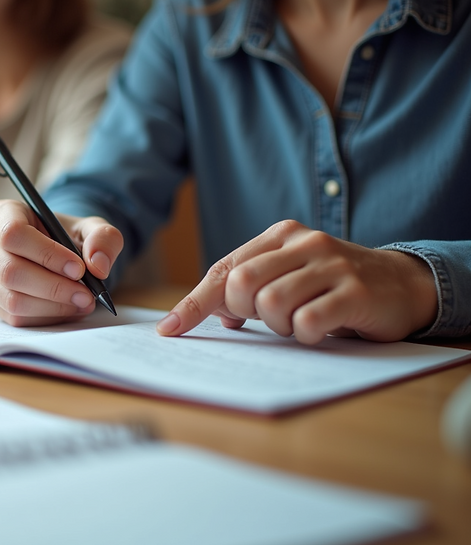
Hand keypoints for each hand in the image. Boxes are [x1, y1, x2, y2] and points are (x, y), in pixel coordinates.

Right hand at [0, 199, 123, 326]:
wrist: (55, 254)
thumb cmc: (66, 236)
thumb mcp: (90, 227)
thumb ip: (102, 238)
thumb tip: (97, 265)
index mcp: (0, 213)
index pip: (13, 234)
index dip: (47, 254)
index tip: (79, 268)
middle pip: (10, 270)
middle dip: (54, 287)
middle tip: (87, 294)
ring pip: (12, 298)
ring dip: (52, 306)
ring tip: (82, 302)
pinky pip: (14, 317)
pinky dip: (46, 317)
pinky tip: (67, 309)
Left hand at [157, 220, 437, 343]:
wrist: (402, 284)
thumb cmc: (332, 285)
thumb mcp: (289, 275)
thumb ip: (251, 287)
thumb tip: (216, 315)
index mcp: (281, 235)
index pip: (224, 269)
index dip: (193, 302)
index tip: (169, 329)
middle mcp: (304, 243)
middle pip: (240, 284)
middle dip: (242, 312)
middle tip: (265, 319)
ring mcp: (332, 265)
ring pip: (271, 303)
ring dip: (277, 326)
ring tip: (298, 322)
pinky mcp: (355, 292)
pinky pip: (307, 322)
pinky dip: (305, 335)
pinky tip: (320, 330)